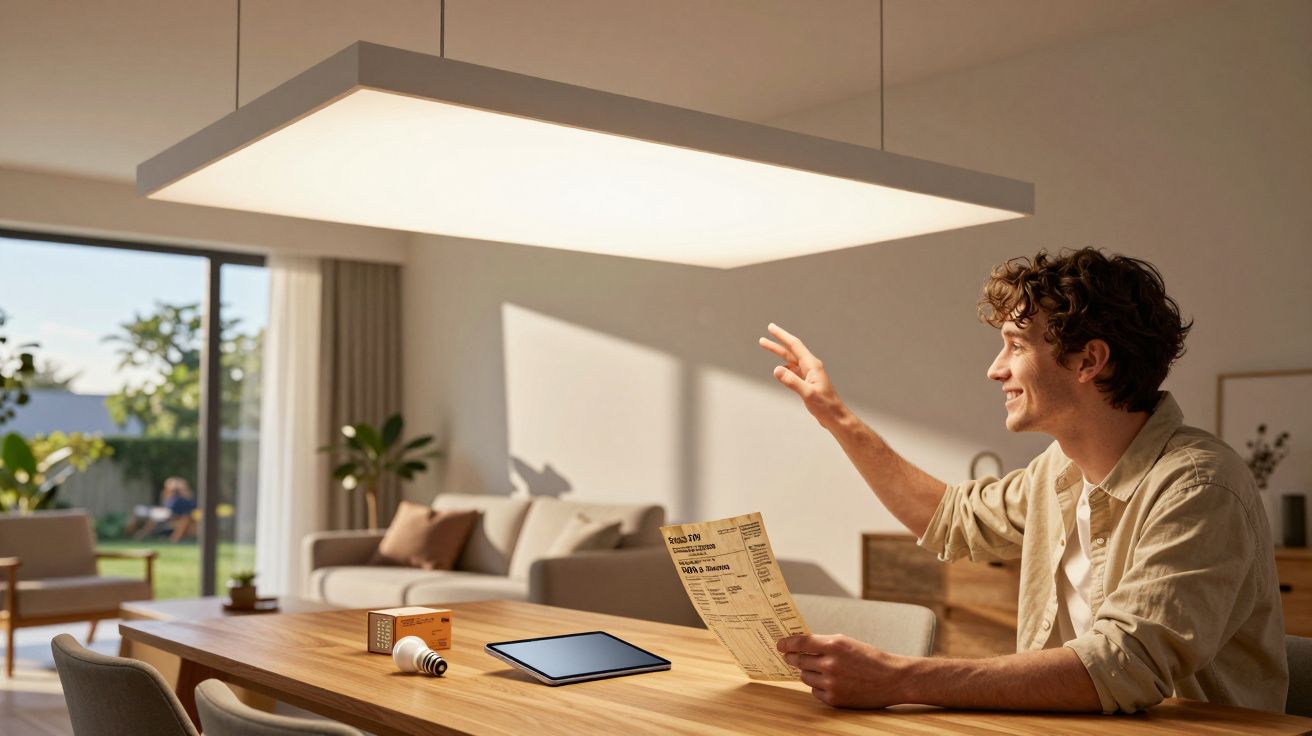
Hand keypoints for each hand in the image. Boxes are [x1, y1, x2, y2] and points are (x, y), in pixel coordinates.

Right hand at [758, 323, 848, 429]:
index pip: (794, 345)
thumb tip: (776, 369)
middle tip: (762, 338)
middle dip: (776, 343)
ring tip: (766, 346)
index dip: (782, 336)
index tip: (771, 327)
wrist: (835, 417)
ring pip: (791, 360)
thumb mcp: (807, 393)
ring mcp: (810, 374)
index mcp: (812, 365)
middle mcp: (811, 366)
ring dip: (779, 353)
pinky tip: (780, 368)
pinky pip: (794, 369)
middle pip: (791, 351)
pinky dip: (785, 366)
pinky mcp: (808, 382)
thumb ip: (792, 381)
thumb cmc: (825, 406)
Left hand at [777, 634, 907, 708]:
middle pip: (799, 661)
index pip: (801, 643)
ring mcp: (831, 683)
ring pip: (805, 677)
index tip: (779, 644)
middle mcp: (830, 664)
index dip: (787, 643)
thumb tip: (799, 647)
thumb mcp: (847, 643)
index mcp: (834, 645)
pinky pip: (815, 691)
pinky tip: (831, 683)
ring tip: (822, 670)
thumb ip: (824, 644)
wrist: (892, 679)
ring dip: (808, 673)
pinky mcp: (834, 699)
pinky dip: (819, 687)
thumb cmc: (870, 658)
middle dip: (793, 658)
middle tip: (790, 657)